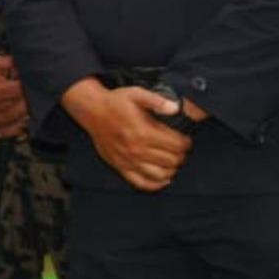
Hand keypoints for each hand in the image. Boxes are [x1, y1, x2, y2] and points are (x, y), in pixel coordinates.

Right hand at [63, 80, 190, 191]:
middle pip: (172, 160)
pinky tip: (162, 178)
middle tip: (179, 148)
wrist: (92, 111)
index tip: (185, 138)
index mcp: (143, 132)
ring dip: (171, 169)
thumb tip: (175, 109)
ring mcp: (129, 160)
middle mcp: (137, 149)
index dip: (186, 142)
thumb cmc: (114, 103)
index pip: (176, 145)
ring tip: (172, 160)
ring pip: (160, 174)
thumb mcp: (136, 94)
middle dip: (180, 154)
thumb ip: (157, 101)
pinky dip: (155, 184)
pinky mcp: (121, 167)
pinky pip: (142, 183)